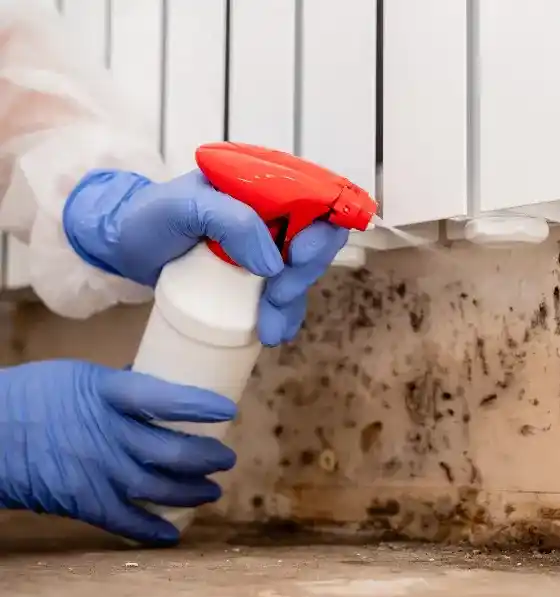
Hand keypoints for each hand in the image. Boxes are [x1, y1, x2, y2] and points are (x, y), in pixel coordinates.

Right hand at [0, 360, 236, 545]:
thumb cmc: (34, 396)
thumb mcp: (81, 375)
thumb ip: (122, 383)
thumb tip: (158, 379)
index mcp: (107, 395)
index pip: (163, 398)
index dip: (198, 405)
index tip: (228, 409)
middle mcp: (107, 435)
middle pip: (169, 452)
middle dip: (206, 458)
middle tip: (226, 458)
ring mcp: (96, 471)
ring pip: (156, 488)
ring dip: (191, 492)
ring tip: (212, 491)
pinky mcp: (82, 501)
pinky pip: (124, 521)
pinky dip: (151, 530)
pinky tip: (172, 532)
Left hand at [62, 169, 348, 343]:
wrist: (121, 248)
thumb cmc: (148, 217)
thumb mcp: (185, 207)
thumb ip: (232, 221)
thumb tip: (275, 263)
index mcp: (261, 183)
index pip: (314, 196)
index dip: (319, 227)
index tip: (298, 256)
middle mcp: (271, 212)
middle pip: (315, 240)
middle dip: (302, 273)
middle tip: (276, 297)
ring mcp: (264, 245)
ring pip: (301, 273)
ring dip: (292, 302)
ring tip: (269, 328)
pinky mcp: (255, 275)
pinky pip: (283, 295)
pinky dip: (284, 315)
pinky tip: (274, 332)